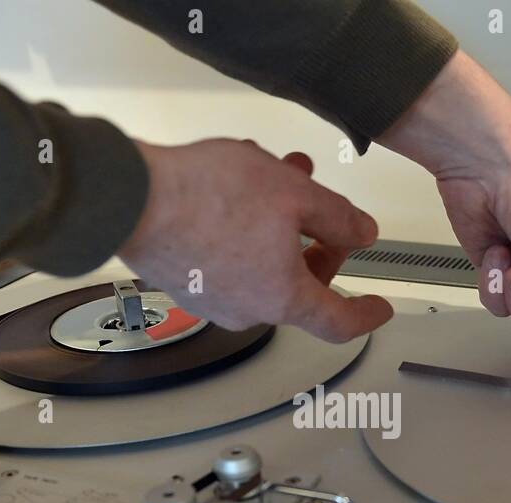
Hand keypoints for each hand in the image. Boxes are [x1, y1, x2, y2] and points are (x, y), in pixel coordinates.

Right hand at [120, 138, 391, 341]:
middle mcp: (247, 309)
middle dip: (316, 239)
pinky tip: (232, 186)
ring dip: (277, 223)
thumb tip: (361, 234)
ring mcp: (212, 300)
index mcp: (282, 297)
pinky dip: (243, 229)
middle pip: (300, 284)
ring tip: (271, 172)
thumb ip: (339, 218)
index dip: (365, 315)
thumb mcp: (295, 192)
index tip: (378, 308)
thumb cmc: (208, 197)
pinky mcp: (184, 283)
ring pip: (263, 263)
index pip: (338, 322)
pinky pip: (229, 260)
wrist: (132, 199)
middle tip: (317, 203)